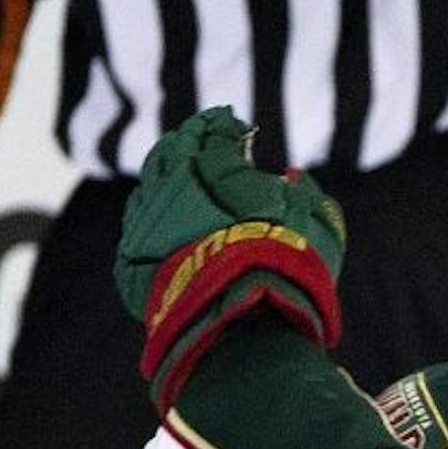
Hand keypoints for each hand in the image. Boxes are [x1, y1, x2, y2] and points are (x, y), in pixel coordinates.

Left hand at [114, 106, 346, 409]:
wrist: (242, 322)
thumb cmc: (286, 266)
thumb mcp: (315, 220)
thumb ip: (302, 192)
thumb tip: (291, 178)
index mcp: (212, 164)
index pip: (213, 130)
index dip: (224, 126)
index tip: (234, 126)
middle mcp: (171, 183)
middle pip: (174, 150)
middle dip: (191, 144)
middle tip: (205, 143)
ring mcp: (147, 219)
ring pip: (151, 183)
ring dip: (168, 176)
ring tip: (187, 181)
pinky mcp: (132, 257)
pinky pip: (138, 221)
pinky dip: (153, 212)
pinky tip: (166, 217)